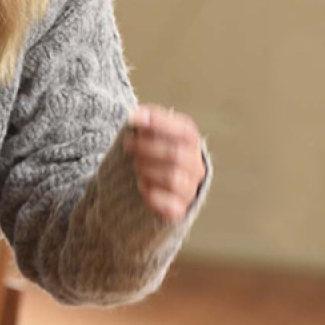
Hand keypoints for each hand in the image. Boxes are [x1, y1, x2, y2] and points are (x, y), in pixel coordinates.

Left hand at [123, 104, 204, 219]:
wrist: (149, 186)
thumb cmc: (148, 152)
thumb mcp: (147, 133)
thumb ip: (144, 122)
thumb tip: (135, 115)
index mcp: (190, 142)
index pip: (185, 131)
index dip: (159, 123)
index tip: (132, 118)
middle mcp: (196, 165)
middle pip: (176, 154)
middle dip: (146, 147)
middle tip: (128, 145)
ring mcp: (190, 189)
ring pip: (173, 178)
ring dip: (148, 170)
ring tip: (136, 166)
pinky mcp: (180, 210)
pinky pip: (171, 206)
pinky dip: (152, 195)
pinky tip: (142, 186)